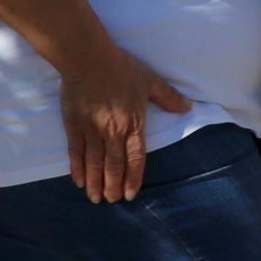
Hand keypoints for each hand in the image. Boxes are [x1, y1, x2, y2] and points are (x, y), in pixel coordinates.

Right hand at [62, 39, 192, 202]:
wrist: (88, 59)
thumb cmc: (121, 68)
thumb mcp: (150, 81)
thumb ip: (168, 97)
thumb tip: (187, 107)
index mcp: (133, 124)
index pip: (136, 158)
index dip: (134, 178)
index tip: (131, 194)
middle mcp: (113, 132)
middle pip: (114, 165)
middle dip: (113, 186)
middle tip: (112, 201)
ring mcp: (91, 130)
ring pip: (94, 163)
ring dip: (95, 182)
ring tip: (96, 198)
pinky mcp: (73, 126)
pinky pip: (76, 152)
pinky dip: (77, 168)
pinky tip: (79, 181)